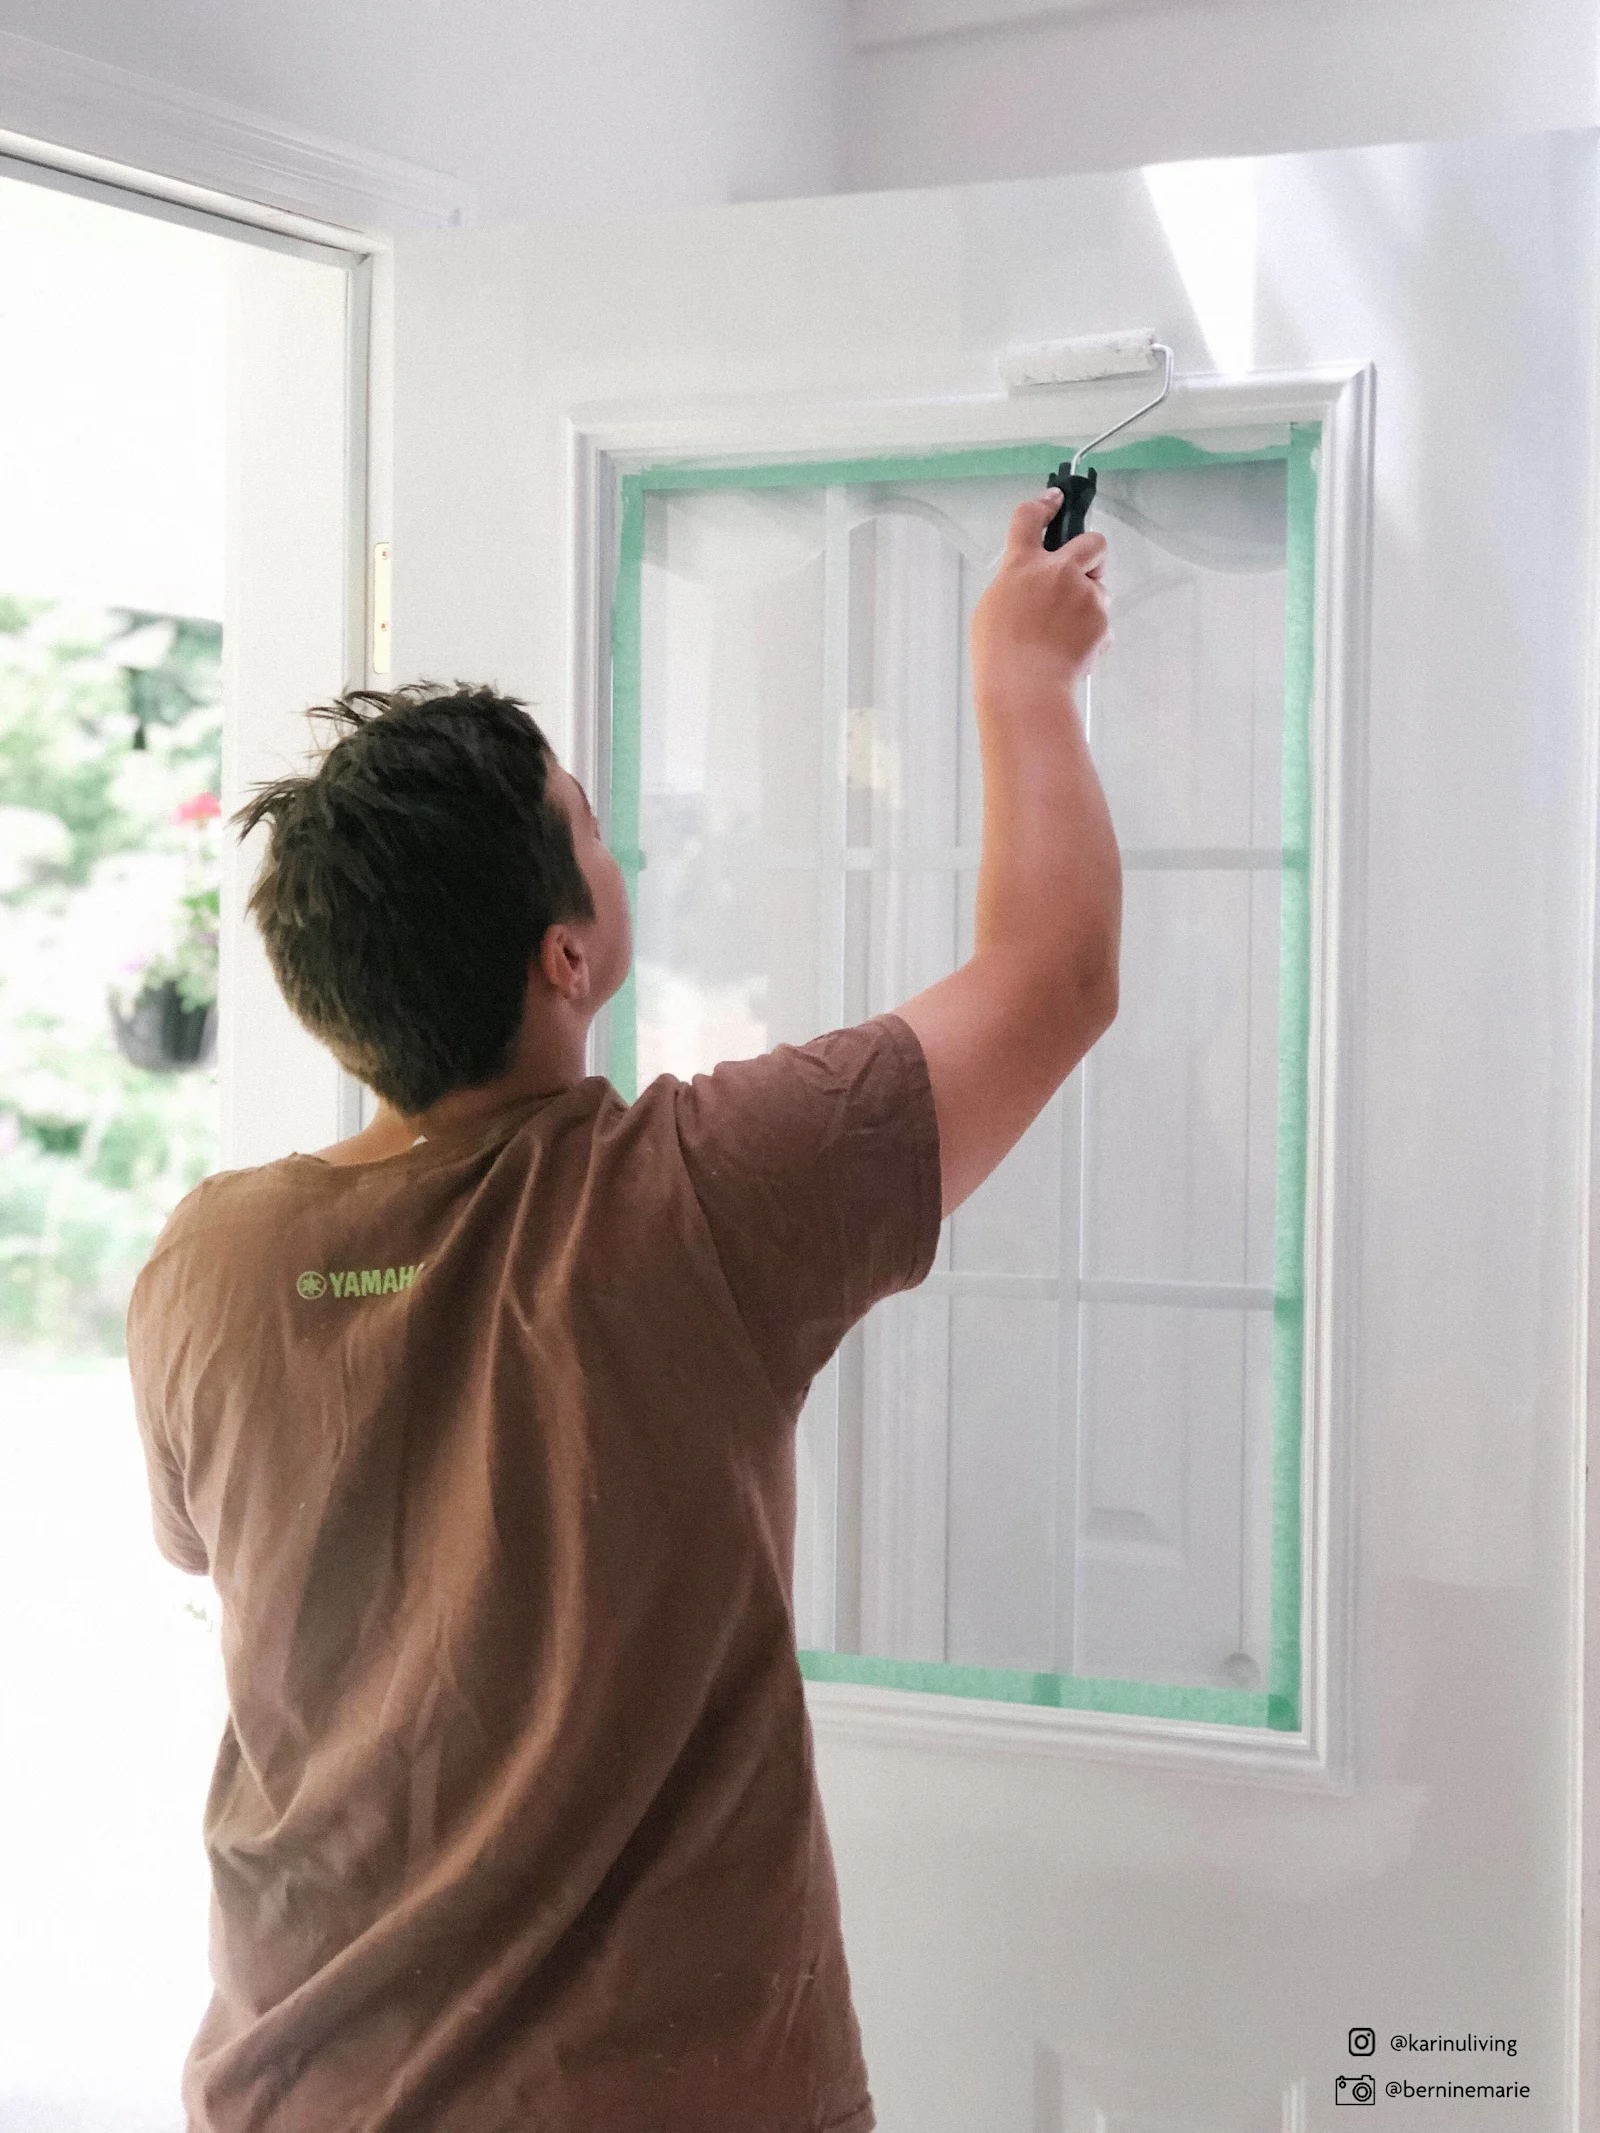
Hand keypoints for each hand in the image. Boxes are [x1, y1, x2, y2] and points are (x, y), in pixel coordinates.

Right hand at [970, 492, 1108, 700]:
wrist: (1026, 686)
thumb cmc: (1000, 655)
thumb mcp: (991, 610)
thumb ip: (1015, 586)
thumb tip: (1031, 587)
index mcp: (1022, 566)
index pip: (1029, 519)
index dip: (1044, 504)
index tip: (1055, 498)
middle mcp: (1057, 572)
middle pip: (1091, 541)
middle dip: (1092, 553)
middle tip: (1084, 574)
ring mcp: (1083, 594)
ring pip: (1100, 587)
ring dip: (1090, 602)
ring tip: (1067, 633)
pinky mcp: (1101, 619)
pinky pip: (1103, 621)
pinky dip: (1093, 634)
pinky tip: (1072, 651)